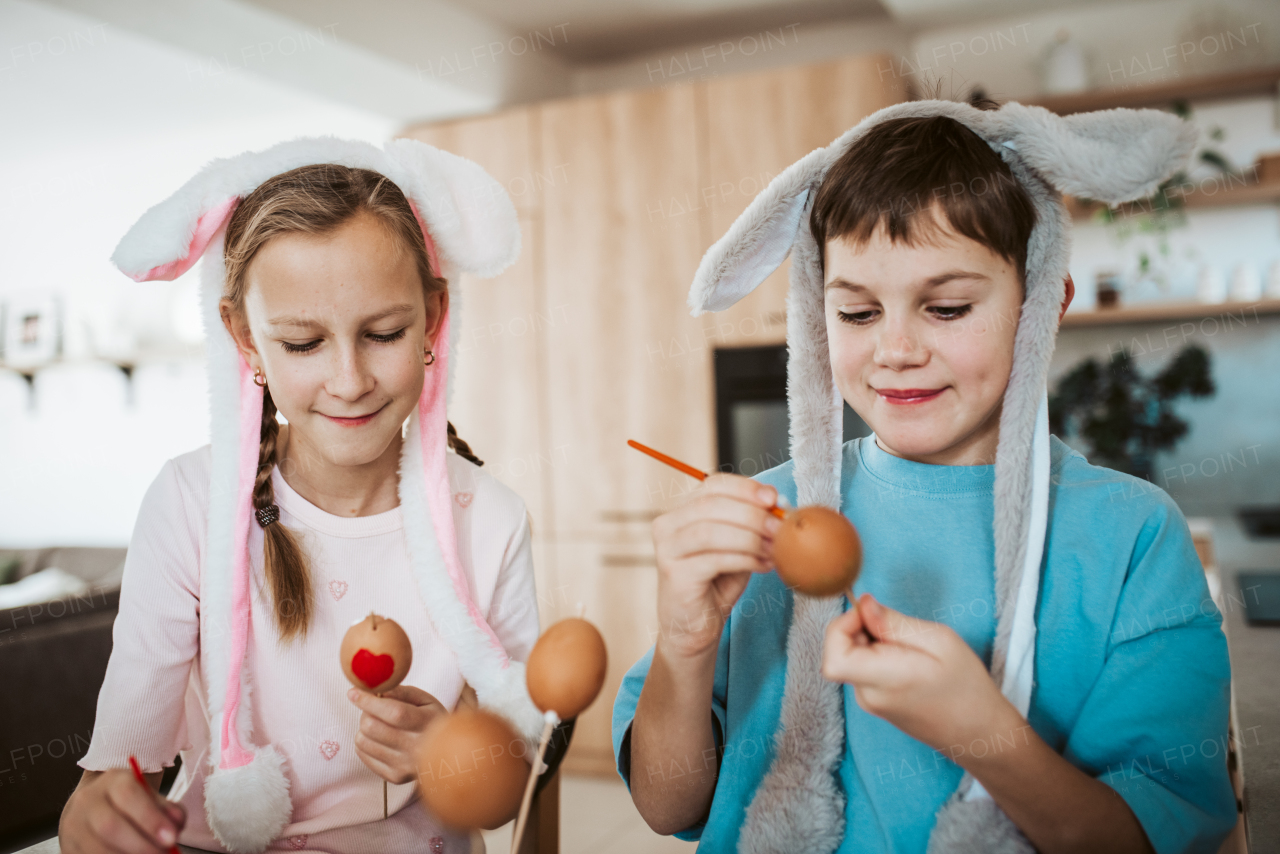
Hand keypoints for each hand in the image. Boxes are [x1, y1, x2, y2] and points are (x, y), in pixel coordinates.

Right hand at [59, 769, 185, 853]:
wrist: (94, 805)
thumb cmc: (130, 802)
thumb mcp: (150, 796)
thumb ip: (168, 808)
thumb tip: (176, 824)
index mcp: (113, 781)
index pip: (129, 795)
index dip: (150, 818)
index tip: (171, 838)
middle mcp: (88, 801)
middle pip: (110, 826)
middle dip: (141, 845)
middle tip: (164, 853)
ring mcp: (73, 826)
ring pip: (97, 849)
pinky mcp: (68, 848)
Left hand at [348, 685, 446, 783]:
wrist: (449, 755)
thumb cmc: (432, 720)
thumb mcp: (425, 700)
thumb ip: (401, 692)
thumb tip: (375, 691)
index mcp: (427, 723)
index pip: (394, 713)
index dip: (370, 702)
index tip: (353, 692)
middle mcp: (416, 748)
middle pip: (372, 727)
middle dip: (365, 713)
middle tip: (372, 709)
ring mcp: (404, 765)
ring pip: (363, 742)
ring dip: (364, 728)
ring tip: (377, 725)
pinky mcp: (395, 777)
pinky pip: (363, 756)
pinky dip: (365, 743)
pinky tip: (378, 739)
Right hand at [651, 474, 780, 658]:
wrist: (694, 629)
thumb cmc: (716, 585)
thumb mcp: (738, 546)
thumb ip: (751, 525)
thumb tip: (780, 503)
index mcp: (682, 511)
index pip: (713, 485)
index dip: (745, 487)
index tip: (775, 498)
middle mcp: (667, 524)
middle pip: (711, 504)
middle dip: (752, 513)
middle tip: (780, 526)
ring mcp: (667, 549)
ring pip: (712, 530)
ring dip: (750, 537)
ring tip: (774, 549)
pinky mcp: (674, 573)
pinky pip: (714, 558)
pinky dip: (745, 559)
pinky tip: (763, 565)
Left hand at [822, 594, 1019, 754]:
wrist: (980, 733)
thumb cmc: (966, 687)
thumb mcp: (939, 640)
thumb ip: (894, 622)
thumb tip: (863, 604)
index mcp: (885, 681)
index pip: (832, 658)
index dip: (841, 627)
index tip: (869, 614)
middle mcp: (868, 696)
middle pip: (840, 650)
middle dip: (862, 628)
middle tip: (901, 630)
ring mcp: (869, 703)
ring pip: (853, 656)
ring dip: (874, 642)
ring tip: (913, 650)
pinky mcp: (875, 704)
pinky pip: (864, 668)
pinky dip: (880, 656)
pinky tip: (910, 662)